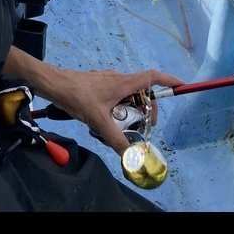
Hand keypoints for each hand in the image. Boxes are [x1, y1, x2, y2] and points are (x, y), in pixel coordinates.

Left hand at [41, 66, 183, 153]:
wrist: (52, 84)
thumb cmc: (76, 96)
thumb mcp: (98, 121)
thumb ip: (116, 139)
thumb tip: (131, 156)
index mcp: (123, 83)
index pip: (152, 77)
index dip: (168, 80)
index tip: (181, 86)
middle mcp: (117, 78)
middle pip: (142, 90)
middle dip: (148, 107)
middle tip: (146, 124)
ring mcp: (106, 79)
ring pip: (128, 93)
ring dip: (131, 107)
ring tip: (124, 124)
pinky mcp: (97, 83)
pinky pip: (115, 93)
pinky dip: (118, 105)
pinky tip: (107, 118)